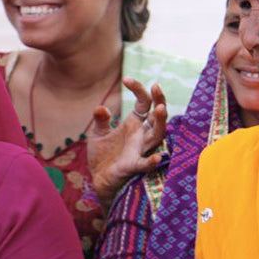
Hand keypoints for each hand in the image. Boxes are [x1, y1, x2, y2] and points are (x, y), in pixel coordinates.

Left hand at [88, 77, 167, 201]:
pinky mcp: (133, 165)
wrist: (98, 179)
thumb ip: (100, 120)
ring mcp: (139, 150)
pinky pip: (145, 163)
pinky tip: (157, 157)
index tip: (127, 79)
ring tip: (160, 109)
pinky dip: (151, 161)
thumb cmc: (102, 156)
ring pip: (157, 135)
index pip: (144, 103)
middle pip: (157, 116)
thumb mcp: (97, 134)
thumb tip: (101, 108)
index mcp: (134, 125)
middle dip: (160, 101)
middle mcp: (141, 136)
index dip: (139, 90)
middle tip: (156, 87)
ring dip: (160, 122)